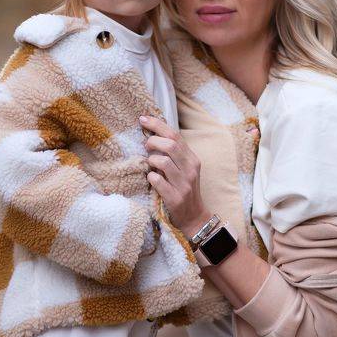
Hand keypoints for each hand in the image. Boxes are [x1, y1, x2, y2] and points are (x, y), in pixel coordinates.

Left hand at [139, 114, 209, 236]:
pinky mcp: (175, 198)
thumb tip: (152, 136)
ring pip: (163, 162)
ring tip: (149, 164)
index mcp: (192, 159)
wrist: (194, 217)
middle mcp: (190, 169)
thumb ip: (173, 155)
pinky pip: (157, 181)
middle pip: (170, 145)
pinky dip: (151, 177)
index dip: (157, 125)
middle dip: (153, 141)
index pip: (175, 135)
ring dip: (151, 160)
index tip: (143, 119)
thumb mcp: (184, 170)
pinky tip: (151, 178)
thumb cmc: (184, 190)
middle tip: (146, 145)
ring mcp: (184, 184)